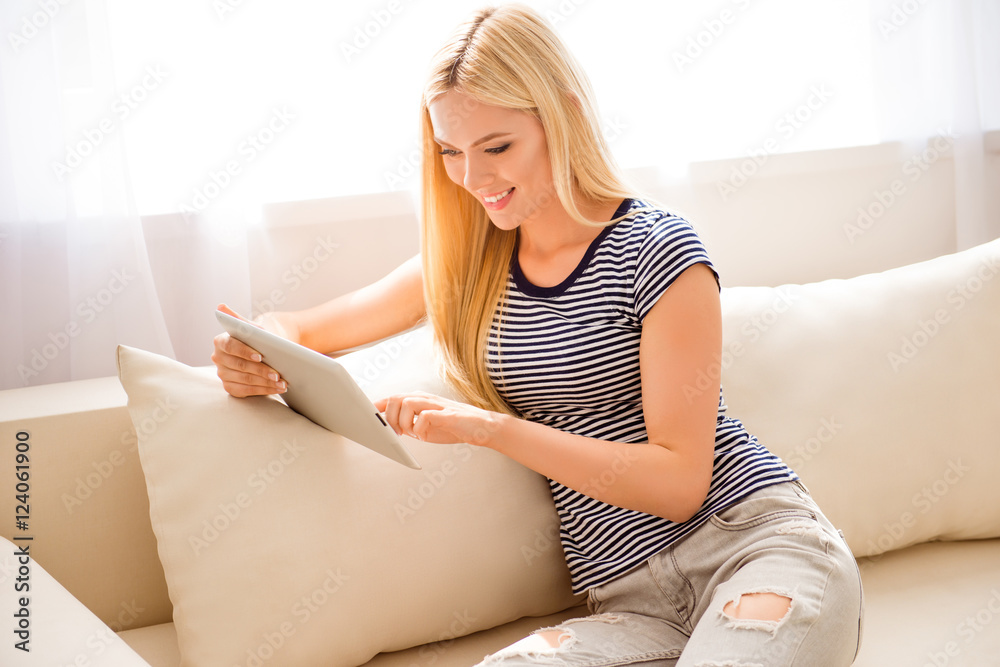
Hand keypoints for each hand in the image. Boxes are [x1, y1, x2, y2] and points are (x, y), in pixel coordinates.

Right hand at [211, 304, 296, 397]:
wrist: (266, 347)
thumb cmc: (260, 336)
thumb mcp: (254, 327)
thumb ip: (239, 320)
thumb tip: (221, 307)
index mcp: (220, 341)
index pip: (230, 346)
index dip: (245, 352)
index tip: (260, 356)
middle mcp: (218, 358)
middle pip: (240, 366)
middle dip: (261, 371)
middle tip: (278, 374)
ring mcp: (223, 374)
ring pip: (245, 380)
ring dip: (266, 383)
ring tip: (283, 383)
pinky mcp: (231, 387)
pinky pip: (247, 391)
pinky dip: (264, 390)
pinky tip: (277, 389)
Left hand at [374, 391, 504, 446]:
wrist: (480, 427)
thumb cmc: (452, 427)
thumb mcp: (425, 426)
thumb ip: (409, 423)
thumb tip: (390, 428)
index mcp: (419, 400)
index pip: (393, 398)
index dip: (377, 405)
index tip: (367, 416)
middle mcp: (425, 398)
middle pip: (395, 398)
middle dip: (390, 417)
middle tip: (397, 433)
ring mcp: (435, 405)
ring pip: (406, 403)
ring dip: (403, 422)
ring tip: (410, 433)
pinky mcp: (445, 414)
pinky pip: (423, 417)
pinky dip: (418, 428)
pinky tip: (422, 436)